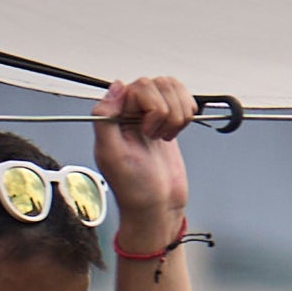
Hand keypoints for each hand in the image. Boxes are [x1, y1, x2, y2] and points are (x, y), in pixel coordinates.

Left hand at [93, 75, 196, 245]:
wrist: (157, 206)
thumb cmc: (133, 188)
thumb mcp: (111, 154)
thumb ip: (105, 118)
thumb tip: (117, 86)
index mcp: (115, 113)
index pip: (139, 86)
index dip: (150, 107)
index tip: (146, 132)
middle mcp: (132, 109)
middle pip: (160, 84)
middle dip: (166, 113)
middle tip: (155, 137)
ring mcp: (152, 113)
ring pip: (174, 88)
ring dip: (177, 113)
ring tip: (164, 136)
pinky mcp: (169, 120)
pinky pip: (183, 98)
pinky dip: (186, 113)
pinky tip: (174, 132)